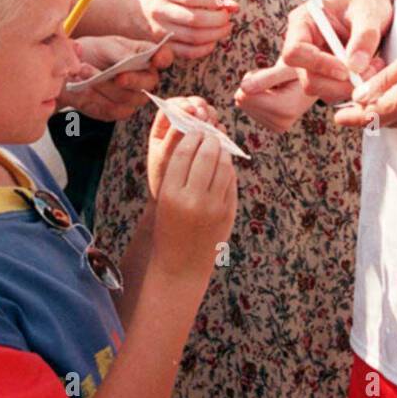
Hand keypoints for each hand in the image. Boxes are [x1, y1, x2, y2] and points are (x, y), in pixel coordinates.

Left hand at [58, 36, 175, 122]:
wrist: (72, 69)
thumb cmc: (93, 52)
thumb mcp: (106, 46)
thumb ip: (122, 53)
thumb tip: (133, 60)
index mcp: (146, 56)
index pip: (164, 56)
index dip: (163, 58)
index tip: (157, 59)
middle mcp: (144, 78)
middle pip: (149, 83)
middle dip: (133, 80)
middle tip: (118, 76)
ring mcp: (133, 96)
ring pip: (128, 97)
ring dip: (106, 86)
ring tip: (85, 70)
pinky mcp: (117, 111)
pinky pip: (113, 110)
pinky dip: (97, 99)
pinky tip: (85, 87)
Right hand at [138, 0, 237, 59]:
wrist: (141, 11)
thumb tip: (233, 6)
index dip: (214, 1)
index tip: (228, 4)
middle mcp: (160, 9)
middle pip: (194, 19)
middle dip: (218, 20)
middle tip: (227, 18)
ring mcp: (159, 29)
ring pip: (193, 37)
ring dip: (215, 35)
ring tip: (225, 28)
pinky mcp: (162, 46)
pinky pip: (187, 52)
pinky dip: (205, 49)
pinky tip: (212, 41)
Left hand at [147, 95, 220, 198]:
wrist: (175, 200)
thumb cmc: (164, 179)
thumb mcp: (164, 157)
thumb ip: (173, 137)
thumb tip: (185, 119)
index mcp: (163, 127)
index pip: (172, 105)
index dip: (182, 104)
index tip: (190, 109)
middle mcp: (180, 124)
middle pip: (192, 105)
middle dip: (200, 107)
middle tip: (204, 116)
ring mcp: (196, 132)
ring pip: (206, 114)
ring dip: (211, 115)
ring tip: (212, 125)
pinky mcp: (209, 141)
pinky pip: (216, 128)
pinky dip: (218, 128)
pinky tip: (219, 134)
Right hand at [150, 111, 236, 287]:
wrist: (180, 266)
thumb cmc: (168, 228)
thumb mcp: (165, 200)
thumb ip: (178, 172)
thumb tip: (199, 138)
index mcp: (171, 194)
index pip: (184, 152)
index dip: (191, 136)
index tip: (194, 130)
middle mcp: (193, 199)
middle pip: (207, 154)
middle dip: (209, 139)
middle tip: (209, 133)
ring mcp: (214, 207)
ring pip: (224, 165)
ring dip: (222, 151)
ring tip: (217, 146)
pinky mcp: (228, 213)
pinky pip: (231, 181)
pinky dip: (228, 169)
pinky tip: (223, 166)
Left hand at [234, 62, 314, 132]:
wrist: (315, 79)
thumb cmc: (301, 68)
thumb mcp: (286, 66)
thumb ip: (265, 78)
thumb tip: (243, 89)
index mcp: (286, 109)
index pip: (244, 96)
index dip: (253, 77)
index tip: (272, 73)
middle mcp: (281, 124)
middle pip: (242, 101)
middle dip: (254, 84)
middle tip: (275, 79)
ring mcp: (277, 127)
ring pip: (243, 104)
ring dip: (256, 90)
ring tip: (277, 85)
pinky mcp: (274, 126)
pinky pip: (249, 109)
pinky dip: (258, 97)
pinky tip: (276, 94)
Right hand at [281, 0, 393, 102]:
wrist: (372, 10)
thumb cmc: (367, 3)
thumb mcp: (369, 12)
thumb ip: (364, 36)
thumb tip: (355, 66)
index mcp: (303, 22)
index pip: (295, 51)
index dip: (318, 64)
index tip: (346, 70)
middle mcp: (303, 45)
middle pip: (307, 78)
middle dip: (339, 83)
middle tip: (370, 72)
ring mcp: (313, 63)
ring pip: (322, 90)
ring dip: (350, 86)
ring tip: (375, 66)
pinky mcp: (326, 75)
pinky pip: (335, 92)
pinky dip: (354, 87)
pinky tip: (371, 70)